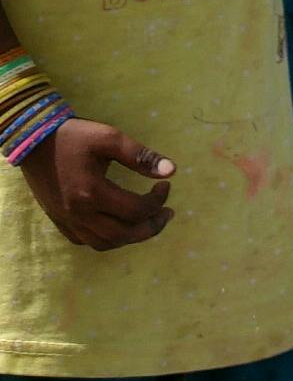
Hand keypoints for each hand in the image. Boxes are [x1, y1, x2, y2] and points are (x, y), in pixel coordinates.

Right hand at [20, 119, 173, 249]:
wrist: (34, 140)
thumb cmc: (73, 136)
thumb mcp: (109, 138)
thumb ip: (141, 156)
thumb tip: (171, 171)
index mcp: (91, 193)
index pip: (136, 210)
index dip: (158, 201)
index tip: (166, 185)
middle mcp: (78, 213)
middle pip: (123, 235)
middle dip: (152, 226)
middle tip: (167, 212)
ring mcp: (67, 219)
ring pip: (104, 243)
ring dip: (131, 236)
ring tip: (148, 221)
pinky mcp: (59, 220)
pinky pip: (86, 241)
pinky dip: (107, 238)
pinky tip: (119, 224)